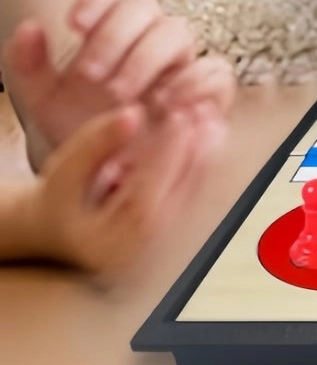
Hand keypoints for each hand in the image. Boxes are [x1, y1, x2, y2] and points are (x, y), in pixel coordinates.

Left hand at [3, 0, 233, 162]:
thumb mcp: (46, 102)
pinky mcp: (208, 91)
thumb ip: (29, 66)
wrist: (107, 171)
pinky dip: (195, 82)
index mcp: (113, 26)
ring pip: (178, 32)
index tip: (74, 24)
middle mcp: (150, 35)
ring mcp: (182, 61)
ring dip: (148, 58)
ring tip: (121, 94)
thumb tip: (29, 26)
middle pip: (144, 6)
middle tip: (91, 75)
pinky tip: (165, 104)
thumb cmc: (80, 127)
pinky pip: (217, 71)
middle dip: (115, 37)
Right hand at [25, 104, 213, 274]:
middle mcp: (134, 251)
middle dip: (194, 154)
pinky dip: (202, 168)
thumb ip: (96, 142)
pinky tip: (209, 138)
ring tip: (212, 120)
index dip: (165, 157)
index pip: (142, 201)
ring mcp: (154, 247)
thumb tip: (133, 114)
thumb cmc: (58, 201)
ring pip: (189, 202)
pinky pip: (191, 200)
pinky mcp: (167, 235)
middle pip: (174, 203)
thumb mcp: (64, 170)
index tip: (180, 117)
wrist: (57, 231)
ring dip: (204, 159)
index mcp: (103, 242)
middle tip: (205, 112)